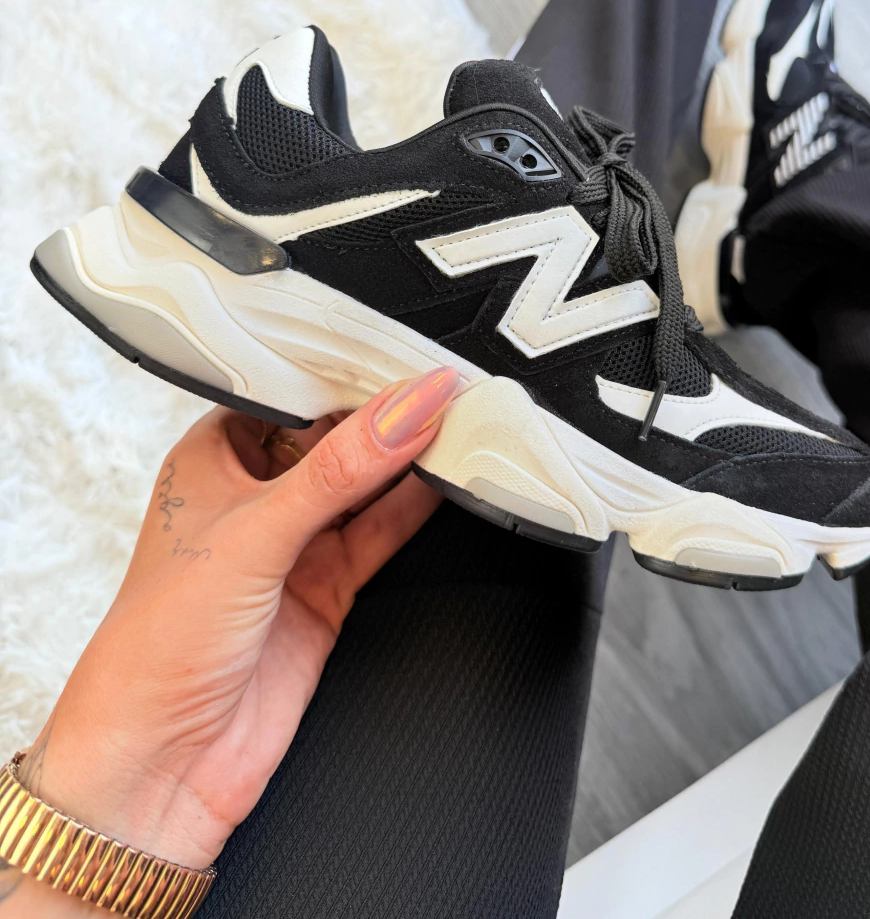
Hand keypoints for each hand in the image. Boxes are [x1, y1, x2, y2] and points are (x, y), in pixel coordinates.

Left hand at [0, 367, 458, 912]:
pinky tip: (449, 476)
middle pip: (338, 438)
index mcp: (214, 458)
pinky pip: (381, 533)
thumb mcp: (255, 531)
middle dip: (389, 415)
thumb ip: (343, 468)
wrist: (160, 765)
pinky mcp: (327, 589)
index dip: (348, 374)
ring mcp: (294, 545)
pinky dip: (417, 507)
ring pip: (366, 485)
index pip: (294, 394)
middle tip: (448, 385)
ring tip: (465, 420)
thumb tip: (409, 404)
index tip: (405, 352)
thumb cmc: (156, 644)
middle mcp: (255, 495)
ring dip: (411, 459)